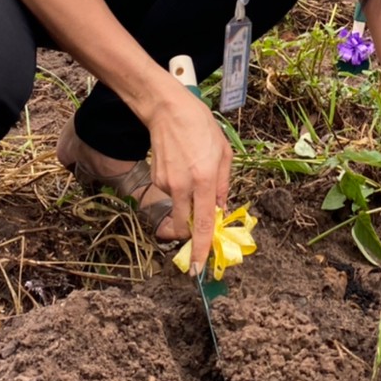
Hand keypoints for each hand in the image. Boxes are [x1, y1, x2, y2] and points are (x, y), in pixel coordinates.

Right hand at [146, 80, 231, 272]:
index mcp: (204, 180)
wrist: (166, 110)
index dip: (201, 250)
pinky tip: (184, 166)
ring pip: (181, 207)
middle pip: (186, 225)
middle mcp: (183, 187)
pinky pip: (173, 194)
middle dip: (194, 231)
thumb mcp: (224, 153)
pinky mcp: (156, 179)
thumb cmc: (200, 126)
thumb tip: (221, 211)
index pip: (202, 225)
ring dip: (190, 202)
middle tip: (204, 222)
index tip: (198, 270)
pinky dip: (181, 189)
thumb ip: (223, 186)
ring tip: (196, 172)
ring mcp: (167, 184)